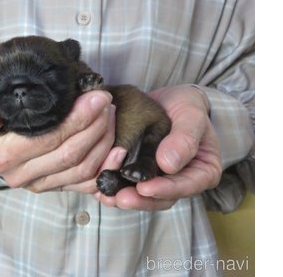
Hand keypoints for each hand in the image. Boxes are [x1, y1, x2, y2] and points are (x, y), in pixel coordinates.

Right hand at [0, 90, 115, 192]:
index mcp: (4, 156)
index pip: (48, 138)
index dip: (78, 119)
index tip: (98, 97)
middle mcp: (21, 176)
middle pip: (70, 154)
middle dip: (96, 127)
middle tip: (108, 103)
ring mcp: (41, 186)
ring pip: (83, 170)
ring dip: (104, 142)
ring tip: (111, 116)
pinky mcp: (56, 189)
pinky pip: (88, 184)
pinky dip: (107, 168)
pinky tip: (118, 150)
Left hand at [95, 85, 221, 209]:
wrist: (168, 101)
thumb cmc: (187, 107)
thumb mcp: (191, 115)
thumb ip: (184, 138)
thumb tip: (168, 164)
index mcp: (202, 171)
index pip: (186, 186)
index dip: (165, 190)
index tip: (145, 188)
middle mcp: (182, 181)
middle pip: (162, 198)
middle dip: (140, 200)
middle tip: (120, 198)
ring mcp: (161, 180)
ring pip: (144, 196)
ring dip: (125, 198)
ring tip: (106, 195)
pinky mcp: (142, 175)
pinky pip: (129, 185)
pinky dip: (115, 187)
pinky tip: (99, 188)